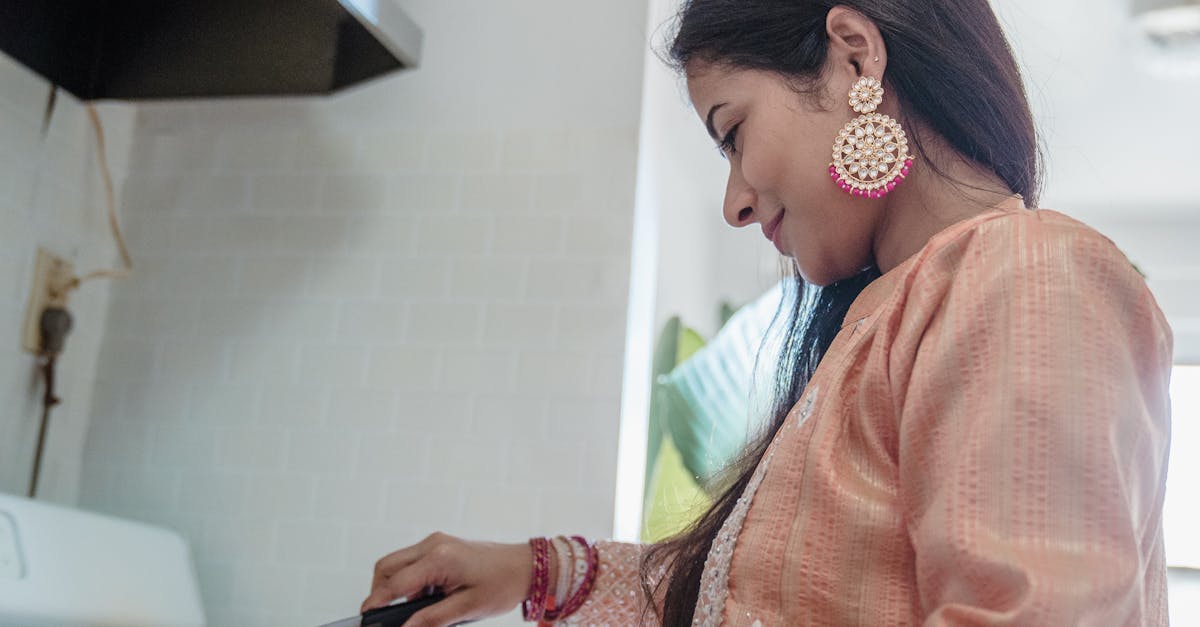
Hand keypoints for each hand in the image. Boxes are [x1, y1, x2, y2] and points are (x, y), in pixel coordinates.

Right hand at [361, 532, 533, 626]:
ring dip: (395, 586)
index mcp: (439, 558)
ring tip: (414, 610)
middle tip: (383, 617)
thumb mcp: (467, 608)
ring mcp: (436, 542)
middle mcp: (433, 544)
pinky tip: (426, 599)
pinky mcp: (440, 545)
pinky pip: (412, 562)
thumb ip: (432, 619)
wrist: (526, 566)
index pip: (394, 583)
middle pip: (386, 567)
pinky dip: (410, 581)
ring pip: (397, 563)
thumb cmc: (503, 584)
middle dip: (378, 591)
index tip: (366, 619)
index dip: (376, 603)